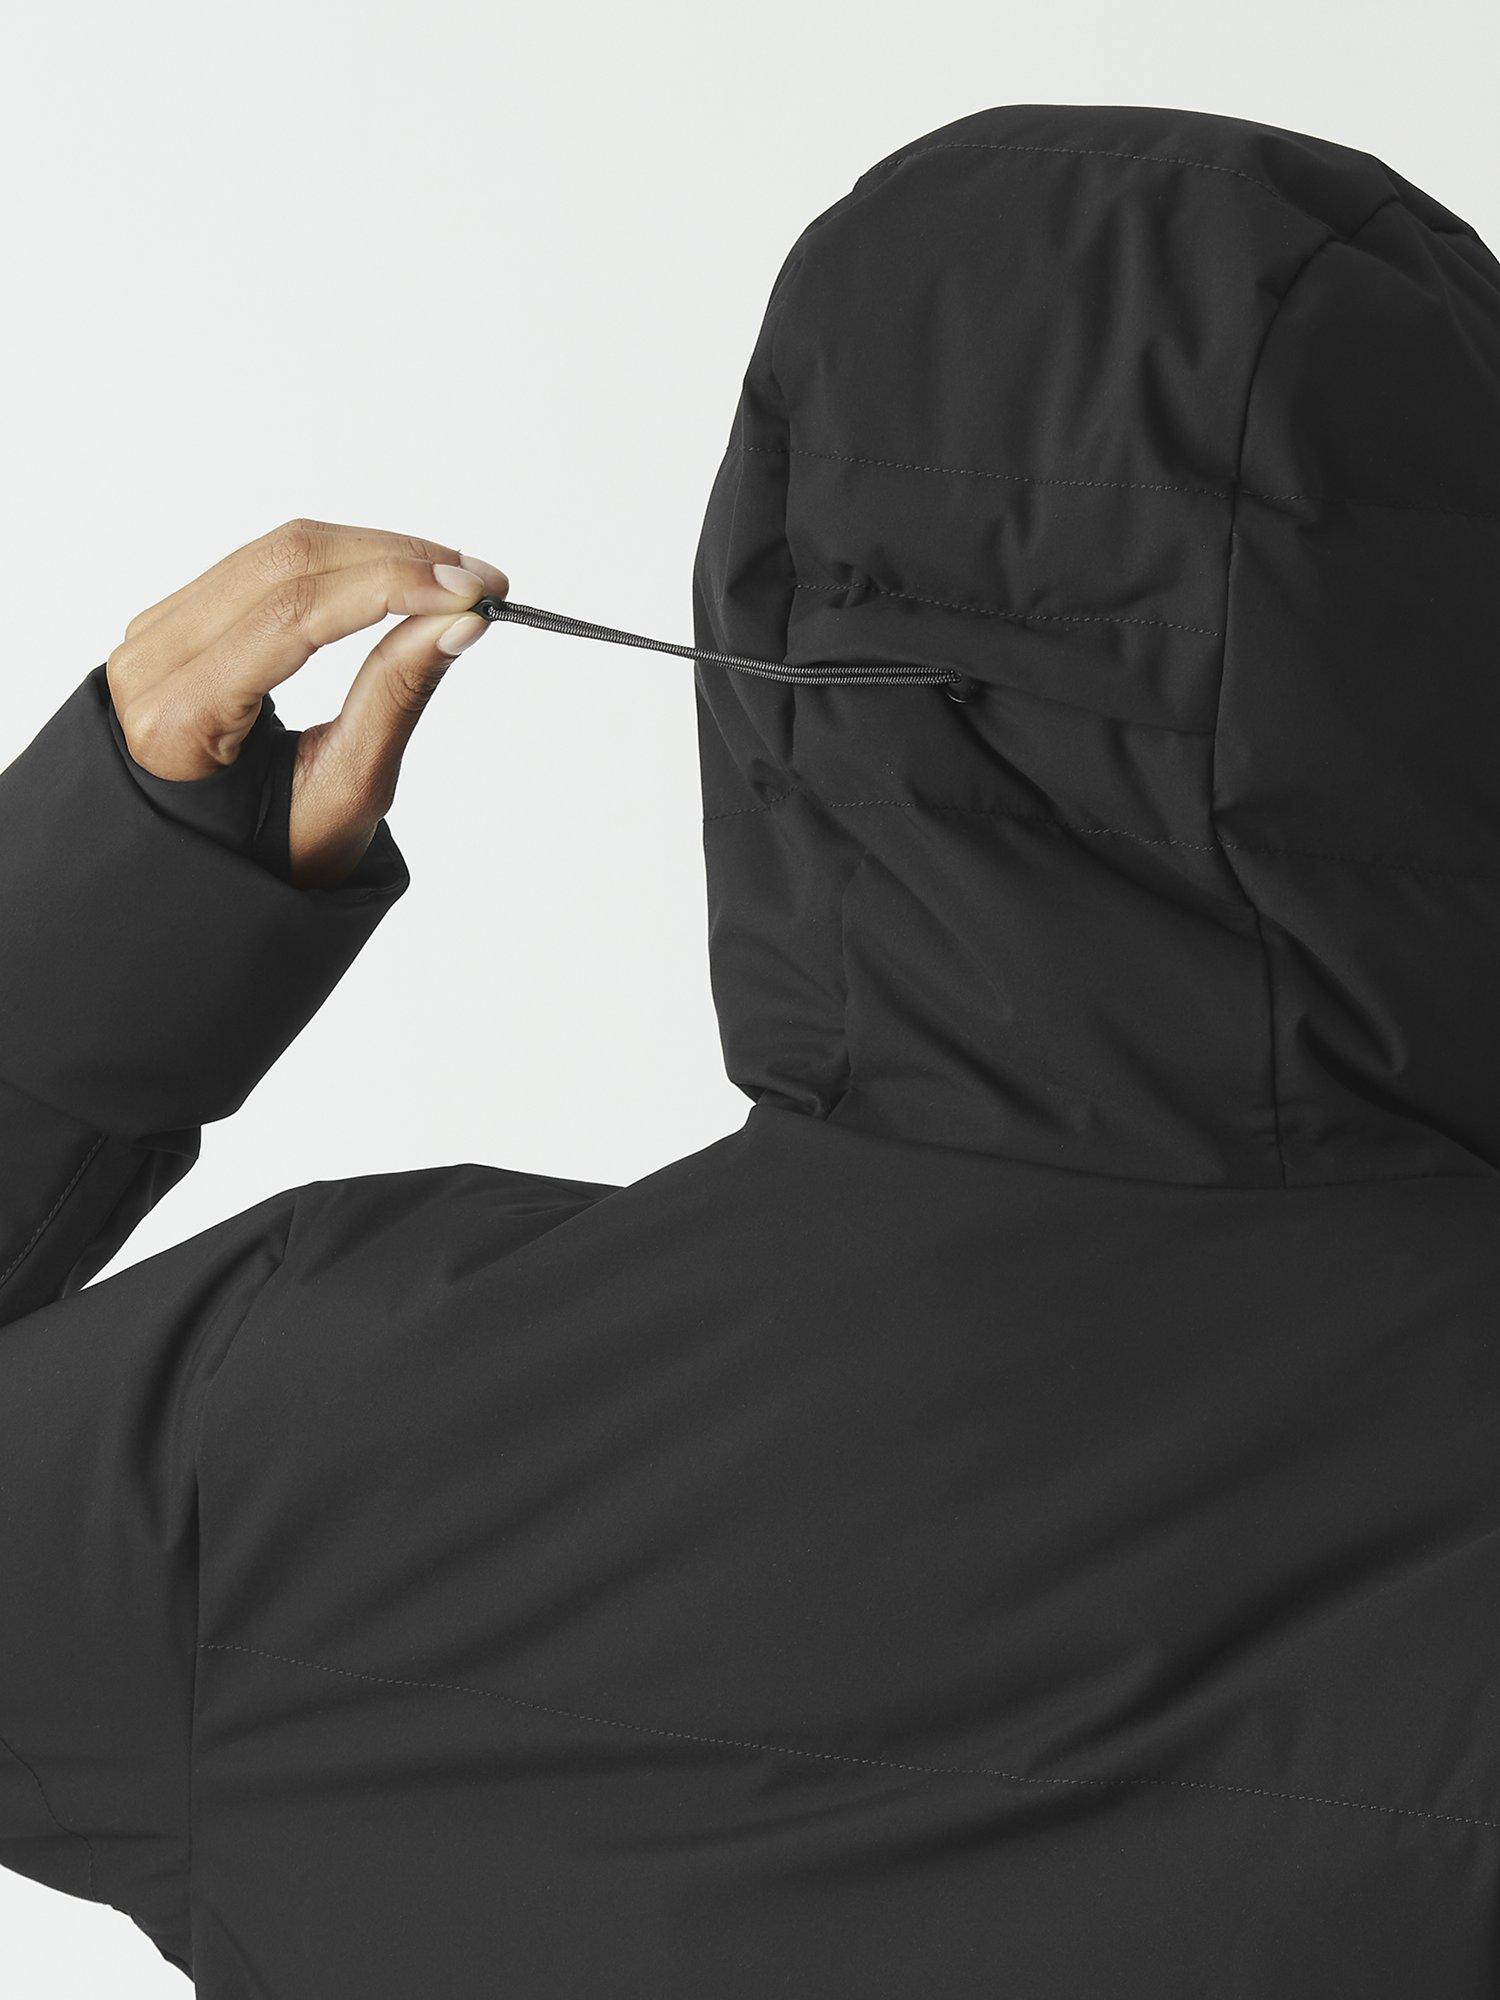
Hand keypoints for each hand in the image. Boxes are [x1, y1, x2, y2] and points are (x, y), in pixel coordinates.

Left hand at [106, 518, 506, 887]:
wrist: (212, 869)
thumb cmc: (273, 854)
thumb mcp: (345, 790)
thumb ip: (395, 696)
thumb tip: (457, 622)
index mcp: (177, 719)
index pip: (292, 615)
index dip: (389, 588)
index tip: (471, 594)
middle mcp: (151, 662)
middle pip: (286, 564)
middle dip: (395, 558)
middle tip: (481, 581)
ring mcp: (158, 633)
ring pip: (280, 551)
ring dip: (377, 551)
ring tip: (454, 579)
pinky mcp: (179, 619)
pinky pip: (266, 564)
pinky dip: (343, 563)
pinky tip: (399, 576)